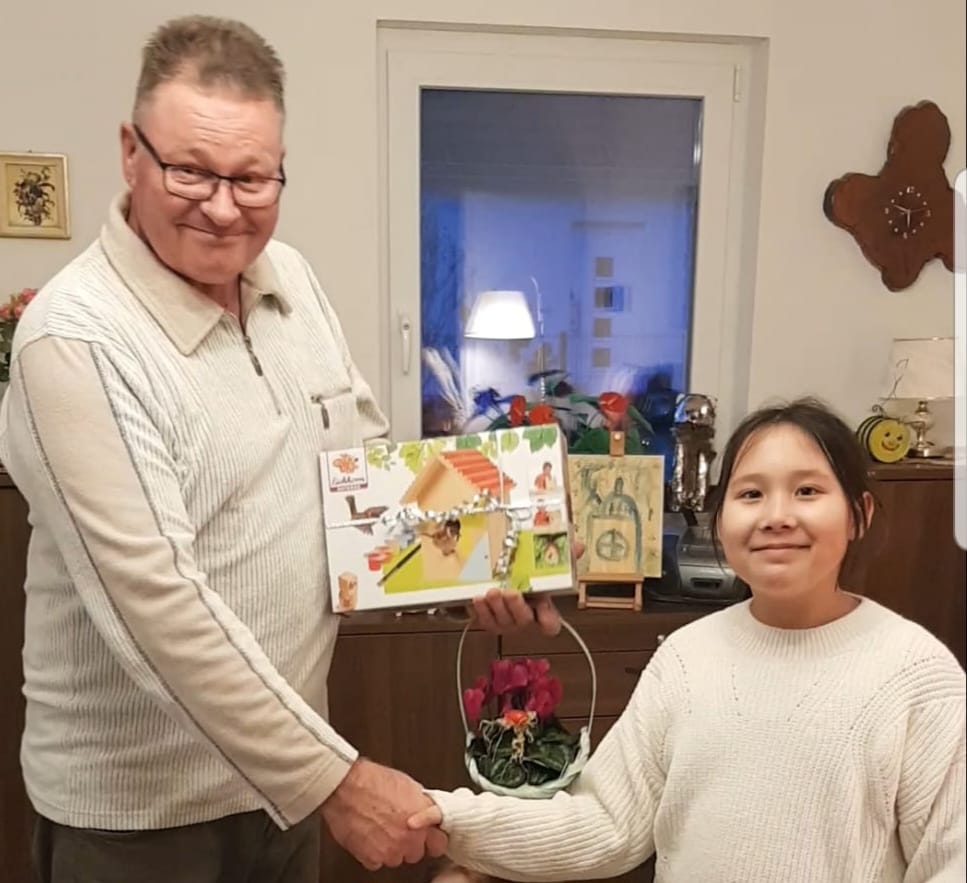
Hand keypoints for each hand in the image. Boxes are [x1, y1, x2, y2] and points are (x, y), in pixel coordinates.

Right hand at [320, 758, 447, 870]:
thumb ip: (420, 804)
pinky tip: (368, 835)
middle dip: (409, 843)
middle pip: (416, 853)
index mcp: (422, 820)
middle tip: (397, 829)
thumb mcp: (407, 785)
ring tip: (379, 828)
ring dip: (390, 848)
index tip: (428, 838)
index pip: (439, 843)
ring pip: (396, 859)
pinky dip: (372, 852)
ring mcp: (390, 851)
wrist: (346, 786)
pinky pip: (376, 862)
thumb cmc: (372, 781)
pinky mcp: (371, 858)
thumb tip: (424, 809)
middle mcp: (409, 838)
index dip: (432, 840)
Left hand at [468, 539, 585, 636]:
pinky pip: (484, 620)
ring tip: (493, 591)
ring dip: (497, 606)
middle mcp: (524, 620)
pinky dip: (481, 609)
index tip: (545, 610)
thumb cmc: (525, 580)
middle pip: (523, 620)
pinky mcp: (488, 621)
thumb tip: (577, 546)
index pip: (551, 624)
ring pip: (502, 621)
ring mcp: (506, 623)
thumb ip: (563, 559)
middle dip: (516, 607)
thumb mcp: (544, 569)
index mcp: (542, 611)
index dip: (549, 621)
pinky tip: (479, 598)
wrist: (502, 582)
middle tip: (512, 592)